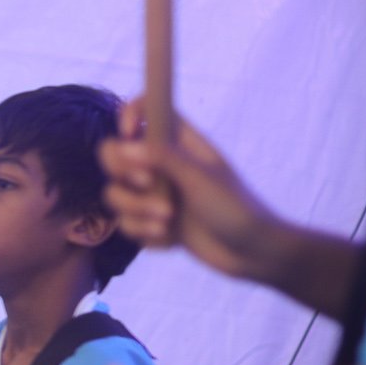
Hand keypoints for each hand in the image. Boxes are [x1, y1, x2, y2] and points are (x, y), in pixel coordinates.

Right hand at [102, 98, 289, 282]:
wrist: (251, 252)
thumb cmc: (234, 207)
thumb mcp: (200, 178)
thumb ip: (162, 157)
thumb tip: (123, 144)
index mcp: (179, 142)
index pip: (145, 111)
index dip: (129, 115)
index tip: (127, 135)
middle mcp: (162, 165)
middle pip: (114, 154)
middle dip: (124, 173)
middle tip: (148, 183)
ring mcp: (155, 195)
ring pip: (116, 194)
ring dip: (136, 210)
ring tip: (166, 221)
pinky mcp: (152, 223)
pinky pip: (127, 225)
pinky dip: (145, 233)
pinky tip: (171, 239)